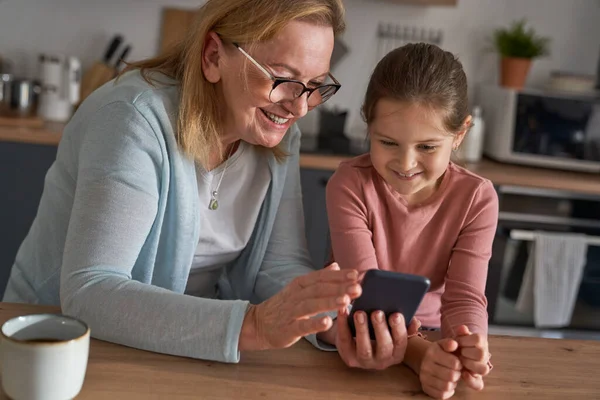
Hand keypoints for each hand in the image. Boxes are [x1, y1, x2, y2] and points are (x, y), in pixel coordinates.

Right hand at [239, 263, 360, 350]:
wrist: (258, 324)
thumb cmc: (284, 306)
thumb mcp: (300, 288)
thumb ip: (319, 278)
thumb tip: (336, 265)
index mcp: (300, 284)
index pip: (321, 277)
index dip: (339, 276)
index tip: (356, 274)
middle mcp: (296, 295)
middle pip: (319, 289)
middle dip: (339, 288)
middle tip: (358, 288)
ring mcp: (291, 312)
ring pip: (311, 305)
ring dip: (329, 302)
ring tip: (346, 301)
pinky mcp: (287, 329)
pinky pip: (302, 326)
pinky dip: (314, 324)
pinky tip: (327, 323)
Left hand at [334, 307, 419, 369]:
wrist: (355, 341)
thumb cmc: (377, 332)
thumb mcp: (391, 330)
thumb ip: (404, 325)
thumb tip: (415, 322)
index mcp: (396, 353)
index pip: (401, 342)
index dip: (399, 329)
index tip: (395, 314)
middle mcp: (382, 361)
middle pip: (384, 347)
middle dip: (381, 329)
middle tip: (377, 312)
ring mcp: (364, 361)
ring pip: (365, 348)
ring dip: (362, 330)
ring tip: (360, 313)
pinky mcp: (348, 357)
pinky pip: (345, 340)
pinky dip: (343, 324)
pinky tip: (343, 311)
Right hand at [419, 338, 462, 399]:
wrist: (424, 359)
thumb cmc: (439, 352)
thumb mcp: (443, 344)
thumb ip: (450, 343)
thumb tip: (454, 344)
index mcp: (432, 353)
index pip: (454, 363)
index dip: (460, 364)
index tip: (458, 363)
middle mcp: (426, 366)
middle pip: (451, 376)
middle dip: (457, 374)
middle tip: (456, 371)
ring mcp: (424, 378)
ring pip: (447, 386)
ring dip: (453, 383)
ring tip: (452, 377)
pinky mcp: (425, 388)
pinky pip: (442, 395)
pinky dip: (448, 391)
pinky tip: (447, 383)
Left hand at [454, 325, 489, 390]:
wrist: (455, 355)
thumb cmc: (458, 345)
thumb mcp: (459, 337)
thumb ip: (461, 333)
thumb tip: (462, 328)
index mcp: (481, 342)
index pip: (478, 339)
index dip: (466, 340)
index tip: (458, 342)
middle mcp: (484, 355)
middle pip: (482, 354)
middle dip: (467, 353)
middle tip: (459, 352)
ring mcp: (481, 368)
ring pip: (484, 369)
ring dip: (470, 365)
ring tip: (460, 362)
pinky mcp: (477, 380)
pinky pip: (478, 384)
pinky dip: (471, 380)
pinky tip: (463, 374)